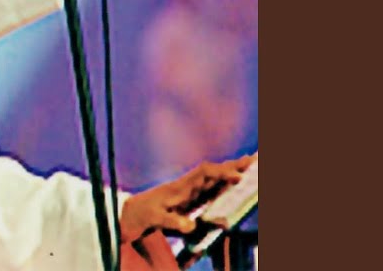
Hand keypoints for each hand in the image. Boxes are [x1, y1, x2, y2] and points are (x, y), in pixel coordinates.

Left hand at [118, 155, 253, 242]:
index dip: (221, 173)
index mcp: (180, 187)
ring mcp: (190, 191)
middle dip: (234, 164)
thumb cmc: (141, 215)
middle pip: (213, 171)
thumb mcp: (154, 219)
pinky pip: (212, 188)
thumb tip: (191, 225)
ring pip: (215, 178)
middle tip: (255, 158)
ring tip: (252, 164)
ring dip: (233, 170)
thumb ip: (172, 221)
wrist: (128, 214)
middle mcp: (187, 185)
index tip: (238, 177)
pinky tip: (236, 180)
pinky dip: (226, 182)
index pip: (204, 173)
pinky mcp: (190, 199)